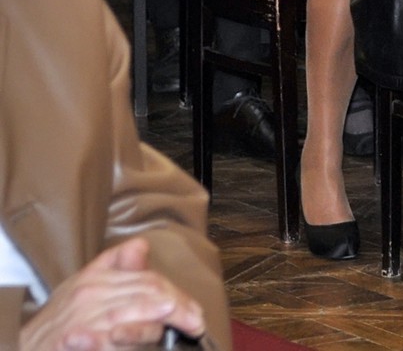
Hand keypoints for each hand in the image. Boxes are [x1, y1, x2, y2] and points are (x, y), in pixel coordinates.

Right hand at [21, 237, 205, 350]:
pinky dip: (113, 339)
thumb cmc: (59, 320)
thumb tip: (142, 245)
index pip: (148, 280)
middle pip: (145, 292)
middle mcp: (90, 292)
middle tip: (195, 321)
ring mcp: (79, 317)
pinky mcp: (69, 338)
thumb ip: (116, 265)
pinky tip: (126, 339)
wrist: (23, 345)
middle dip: (175, 307)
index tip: (195, 312)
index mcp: (98, 277)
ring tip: (176, 320)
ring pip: (125, 313)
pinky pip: (97, 338)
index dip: (176, 295)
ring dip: (152, 319)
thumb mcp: (86, 285)